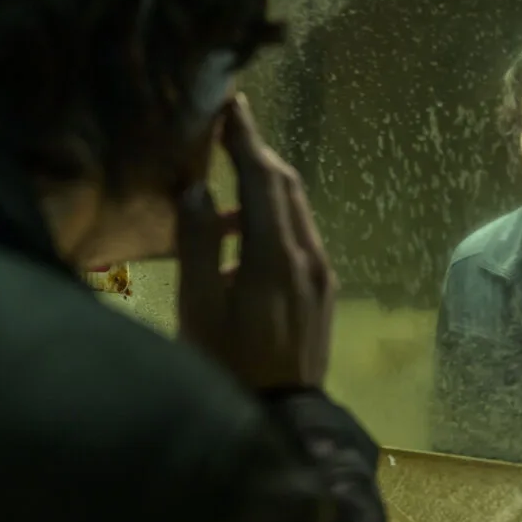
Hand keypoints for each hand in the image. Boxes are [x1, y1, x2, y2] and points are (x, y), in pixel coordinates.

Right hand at [176, 94, 335, 389]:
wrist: (283, 417)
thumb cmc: (227, 365)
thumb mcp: (198, 307)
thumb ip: (198, 243)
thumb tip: (198, 188)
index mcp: (273, 255)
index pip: (261, 179)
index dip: (244, 139)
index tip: (231, 104)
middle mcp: (307, 255)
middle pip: (287, 186)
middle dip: (259, 153)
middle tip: (230, 130)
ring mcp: (321, 273)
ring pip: (297, 209)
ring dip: (267, 186)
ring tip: (228, 183)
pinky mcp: (323, 289)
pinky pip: (301, 235)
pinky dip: (276, 218)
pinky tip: (245, 238)